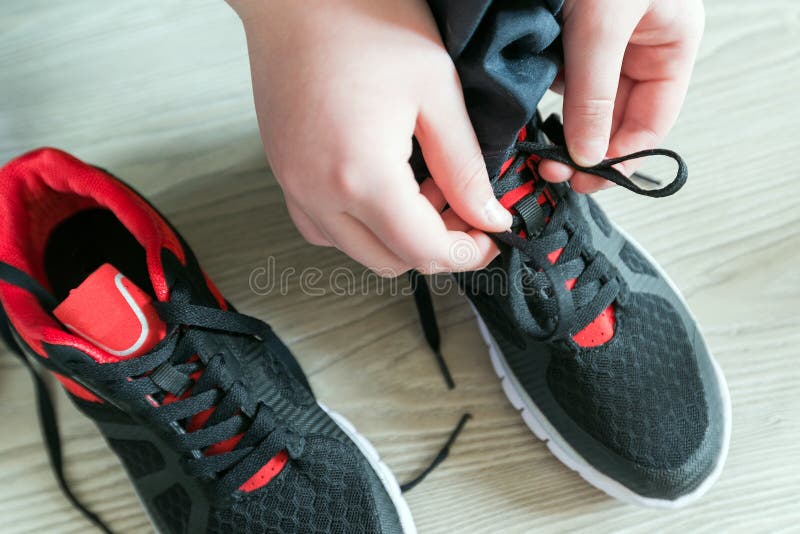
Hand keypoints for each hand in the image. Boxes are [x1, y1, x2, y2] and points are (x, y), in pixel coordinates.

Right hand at [228, 0, 511, 274]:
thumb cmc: (364, 19)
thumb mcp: (436, 90)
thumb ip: (465, 166)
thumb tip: (488, 216)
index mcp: (362, 174)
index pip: (424, 250)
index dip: (468, 252)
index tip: (491, 236)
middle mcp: (319, 192)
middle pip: (390, 260)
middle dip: (436, 245)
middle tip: (462, 205)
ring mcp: (294, 184)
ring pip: (355, 249)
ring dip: (396, 237)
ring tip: (421, 190)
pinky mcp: (284, 171)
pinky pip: (322, 226)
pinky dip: (357, 224)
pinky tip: (380, 189)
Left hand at [539, 0, 704, 192]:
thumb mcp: (604, 25)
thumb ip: (595, 93)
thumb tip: (588, 154)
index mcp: (670, 44)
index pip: (651, 121)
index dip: (620, 156)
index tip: (588, 178)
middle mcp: (638, 46)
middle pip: (614, 118)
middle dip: (584, 148)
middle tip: (554, 170)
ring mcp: (602, 41)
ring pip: (582, 101)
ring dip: (561, 125)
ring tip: (539, 146)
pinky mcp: (565, 32)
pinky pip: (557, 76)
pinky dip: (543, 94)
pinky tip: (528, 103)